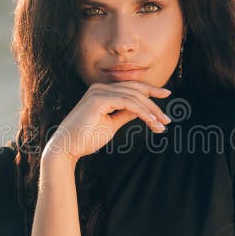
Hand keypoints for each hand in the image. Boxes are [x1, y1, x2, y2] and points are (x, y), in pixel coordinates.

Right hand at [43, 81, 172, 162]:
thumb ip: (125, 114)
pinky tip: (152, 122)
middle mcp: (100, 87)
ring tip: (162, 124)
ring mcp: (99, 91)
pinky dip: (143, 112)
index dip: (150, 90)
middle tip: (168, 118)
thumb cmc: (86, 138)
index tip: (166, 95)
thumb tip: (142, 111)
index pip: (130, 87)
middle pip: (135, 89)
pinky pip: (128, 103)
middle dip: (154, 101)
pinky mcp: (99, 100)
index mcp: (101, 91)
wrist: (66, 148)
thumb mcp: (111, 124)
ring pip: (134, 97)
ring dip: (151, 111)